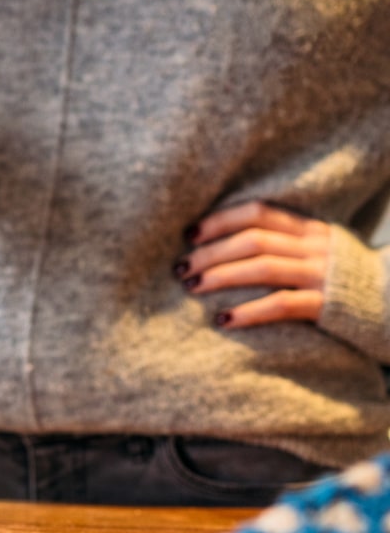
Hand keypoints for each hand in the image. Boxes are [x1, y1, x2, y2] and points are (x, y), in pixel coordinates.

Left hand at [175, 201, 329, 327]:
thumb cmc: (351, 282)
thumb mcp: (323, 252)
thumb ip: (289, 244)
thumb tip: (233, 245)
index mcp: (311, 230)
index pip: (258, 212)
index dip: (221, 220)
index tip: (190, 234)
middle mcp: (315, 247)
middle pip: (252, 240)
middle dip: (210, 252)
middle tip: (180, 267)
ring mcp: (322, 275)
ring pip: (262, 267)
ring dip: (221, 276)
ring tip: (192, 286)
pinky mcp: (328, 305)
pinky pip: (282, 304)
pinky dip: (248, 312)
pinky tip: (223, 319)